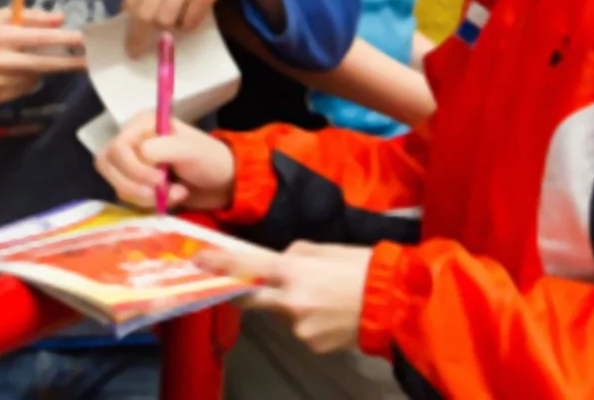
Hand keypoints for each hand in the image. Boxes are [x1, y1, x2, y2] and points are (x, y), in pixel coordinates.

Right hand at [0, 8, 85, 104]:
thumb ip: (31, 17)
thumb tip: (61, 19)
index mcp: (1, 37)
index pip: (40, 38)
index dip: (64, 39)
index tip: (85, 40)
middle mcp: (0, 62)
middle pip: (44, 64)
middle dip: (70, 62)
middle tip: (90, 61)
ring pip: (36, 77)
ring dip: (43, 68)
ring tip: (31, 57)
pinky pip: (24, 88)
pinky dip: (27, 79)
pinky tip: (14, 70)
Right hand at [94, 111, 235, 211]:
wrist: (223, 183)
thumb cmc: (209, 159)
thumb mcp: (191, 149)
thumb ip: (165, 147)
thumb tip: (140, 152)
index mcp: (142, 125)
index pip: (117, 148)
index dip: (134, 168)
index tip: (160, 178)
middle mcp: (132, 142)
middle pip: (107, 166)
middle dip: (134, 185)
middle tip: (162, 189)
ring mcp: (132, 164)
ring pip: (117, 185)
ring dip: (145, 196)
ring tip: (174, 193)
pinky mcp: (137, 185)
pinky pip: (128, 199)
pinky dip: (149, 204)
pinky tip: (171, 198)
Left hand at [124, 0, 259, 55]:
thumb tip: (133, 19)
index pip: (130, 4)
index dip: (127, 26)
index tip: (127, 42)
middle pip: (144, 17)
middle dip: (139, 38)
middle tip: (138, 51)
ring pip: (165, 22)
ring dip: (168, 27)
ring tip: (175, 19)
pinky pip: (189, 23)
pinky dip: (188, 25)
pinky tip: (192, 13)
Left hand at [199, 242, 373, 353]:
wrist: (394, 304)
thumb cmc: (361, 268)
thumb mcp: (325, 249)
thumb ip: (295, 256)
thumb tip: (280, 262)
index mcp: (292, 271)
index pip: (247, 268)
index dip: (221, 265)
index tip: (200, 261)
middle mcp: (290, 302)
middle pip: (252, 299)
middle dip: (242, 292)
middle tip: (240, 285)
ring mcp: (299, 328)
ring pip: (283, 314)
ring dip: (293, 306)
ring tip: (325, 297)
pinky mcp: (312, 345)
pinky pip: (302, 330)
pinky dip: (310, 321)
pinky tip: (332, 314)